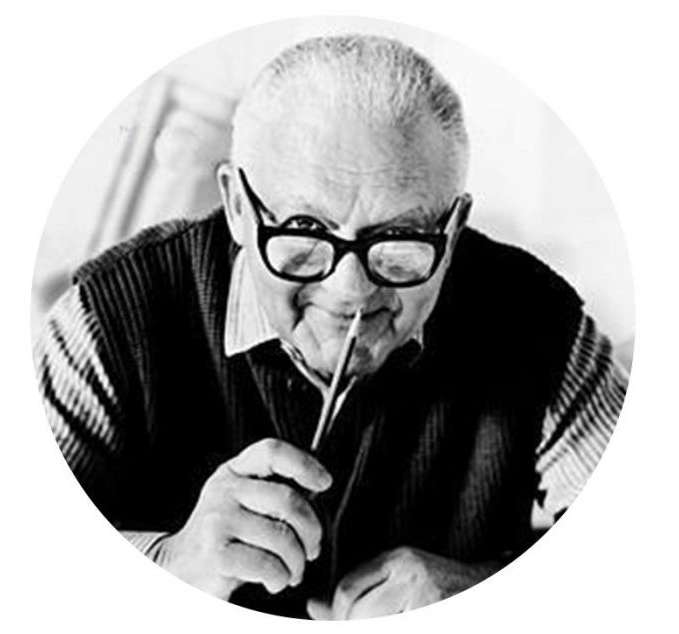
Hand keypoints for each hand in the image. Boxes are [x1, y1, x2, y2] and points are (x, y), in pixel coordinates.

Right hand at [159, 438, 331, 599]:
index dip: (304, 463)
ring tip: (292, 570)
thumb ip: (273, 490)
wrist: (178, 568)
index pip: (272, 451)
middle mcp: (225, 490)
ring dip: (297, 561)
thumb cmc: (224, 535)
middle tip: (312, 548)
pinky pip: (268, 564)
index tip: (324, 482)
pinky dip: (280, 577)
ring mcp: (218, 520)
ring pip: (282, 537)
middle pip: (288, 499)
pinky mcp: (216, 553)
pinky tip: (275, 580)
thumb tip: (318, 487)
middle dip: (311, 530)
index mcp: (235, 470)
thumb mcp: (242, 501)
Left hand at [307, 546, 500, 618]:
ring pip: (374, 624)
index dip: (337, 614)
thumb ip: (358, 592)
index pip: (347, 589)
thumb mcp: (398, 579)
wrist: (490, 587)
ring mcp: (427, 599)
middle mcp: (412, 576)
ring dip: (373, 626)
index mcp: (399, 560)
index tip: (341, 622)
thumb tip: (314, 606)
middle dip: (352, 625)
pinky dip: (390, 626)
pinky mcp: (436, 611)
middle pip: (358, 613)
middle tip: (367, 623)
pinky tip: (400, 621)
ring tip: (389, 618)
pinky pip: (398, 627)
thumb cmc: (440, 585)